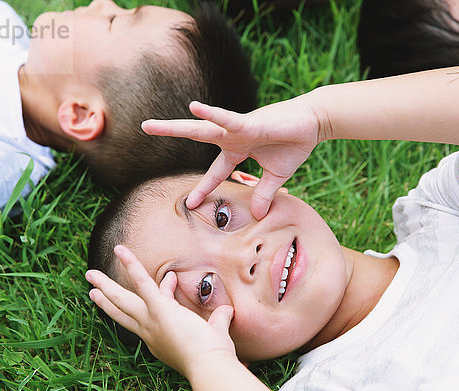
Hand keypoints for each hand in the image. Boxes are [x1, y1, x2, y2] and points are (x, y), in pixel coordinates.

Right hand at [85, 245, 237, 377]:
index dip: (162, 291)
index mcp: (160, 338)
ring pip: (122, 299)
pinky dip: (131, 265)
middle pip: (122, 312)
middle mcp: (150, 331)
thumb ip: (219, 319)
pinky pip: (141, 282)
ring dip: (105, 285)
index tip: (171, 277)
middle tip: (92, 291)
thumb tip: (227, 310)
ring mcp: (150, 320)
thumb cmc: (214, 355)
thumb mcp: (215, 332)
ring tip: (90, 273)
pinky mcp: (158, 308)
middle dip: (107, 300)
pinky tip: (121, 250)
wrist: (209, 364)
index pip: (153, 312)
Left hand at [142, 98, 321, 218]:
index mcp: (237, 150)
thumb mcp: (276, 176)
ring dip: (175, 127)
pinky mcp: (249, 123)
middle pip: (195, 137)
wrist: (314, 123)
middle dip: (171, 134)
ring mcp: (237, 129)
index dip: (204, 187)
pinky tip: (194, 107)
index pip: (214, 172)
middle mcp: (231, 137)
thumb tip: (258, 215)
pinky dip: (212, 114)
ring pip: (201, 128)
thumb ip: (263, 193)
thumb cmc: (294, 144)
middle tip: (145, 128)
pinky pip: (227, 119)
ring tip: (149, 126)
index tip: (191, 202)